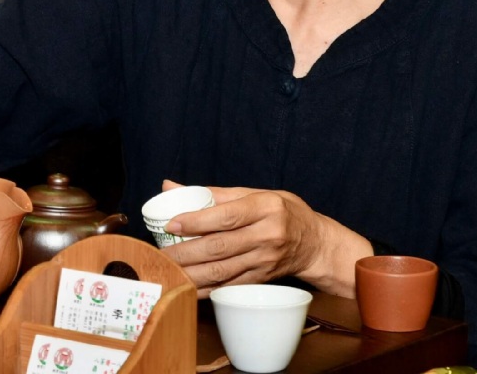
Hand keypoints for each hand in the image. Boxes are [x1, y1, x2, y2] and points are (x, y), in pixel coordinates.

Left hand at [158, 180, 370, 297]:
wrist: (315, 243)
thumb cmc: (282, 212)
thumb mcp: (255, 193)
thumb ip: (213, 193)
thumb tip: (170, 187)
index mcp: (265, 208)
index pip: (226, 216)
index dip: (196, 221)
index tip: (171, 224)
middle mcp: (267, 235)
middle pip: (220, 247)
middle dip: (186, 253)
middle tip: (161, 254)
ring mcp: (264, 260)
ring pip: (222, 271)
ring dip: (191, 274)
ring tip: (168, 272)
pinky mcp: (261, 279)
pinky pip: (229, 286)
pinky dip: (206, 289)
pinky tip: (187, 288)